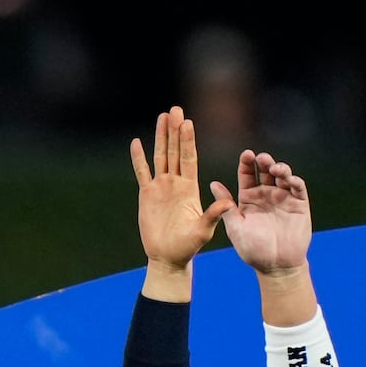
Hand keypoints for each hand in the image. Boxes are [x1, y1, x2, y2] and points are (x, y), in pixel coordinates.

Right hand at [129, 107, 232, 269]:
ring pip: (161, 156)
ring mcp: (161, 187)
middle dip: (175, 130)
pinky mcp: (147, 195)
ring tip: (162, 116)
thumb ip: (214, 214)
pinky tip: (137, 142)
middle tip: (176, 109)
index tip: (188, 122)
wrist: (169, 257)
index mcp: (191, 188)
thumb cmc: (189, 246)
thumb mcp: (204, 230)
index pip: (189, 158)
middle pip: (175, 151)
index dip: (187, 140)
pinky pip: (142, 172)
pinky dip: (139, 158)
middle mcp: (176, 183)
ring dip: (161, 137)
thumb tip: (228, 202)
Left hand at [218, 151, 311, 274]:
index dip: (247, 164)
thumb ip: (226, 206)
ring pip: (283, 176)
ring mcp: (284, 198)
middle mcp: (266, 195)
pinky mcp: (299, 205)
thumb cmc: (253, 249)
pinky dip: (295, 181)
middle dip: (264, 162)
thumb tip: (213, 184)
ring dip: (280, 168)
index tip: (246, 154)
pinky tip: (289, 179)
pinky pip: (299, 189)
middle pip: (265, 172)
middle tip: (262, 157)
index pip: (247, 175)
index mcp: (249, 198)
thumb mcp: (235, 227)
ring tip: (275, 168)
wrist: (275, 266)